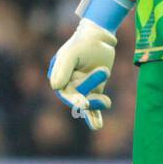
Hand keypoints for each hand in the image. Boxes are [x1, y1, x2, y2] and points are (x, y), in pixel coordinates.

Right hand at [47, 0, 131, 129]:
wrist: (100, 37)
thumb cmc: (83, 43)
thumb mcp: (72, 52)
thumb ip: (63, 68)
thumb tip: (55, 87)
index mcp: (58, 76)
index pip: (64, 91)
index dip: (73, 99)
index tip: (83, 103)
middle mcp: (68, 84)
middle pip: (77, 98)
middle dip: (88, 99)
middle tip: (98, 102)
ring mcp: (81, 88)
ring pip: (87, 103)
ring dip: (96, 104)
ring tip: (107, 101)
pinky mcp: (95, 90)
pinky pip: (94, 107)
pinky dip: (95, 116)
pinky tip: (98, 126)